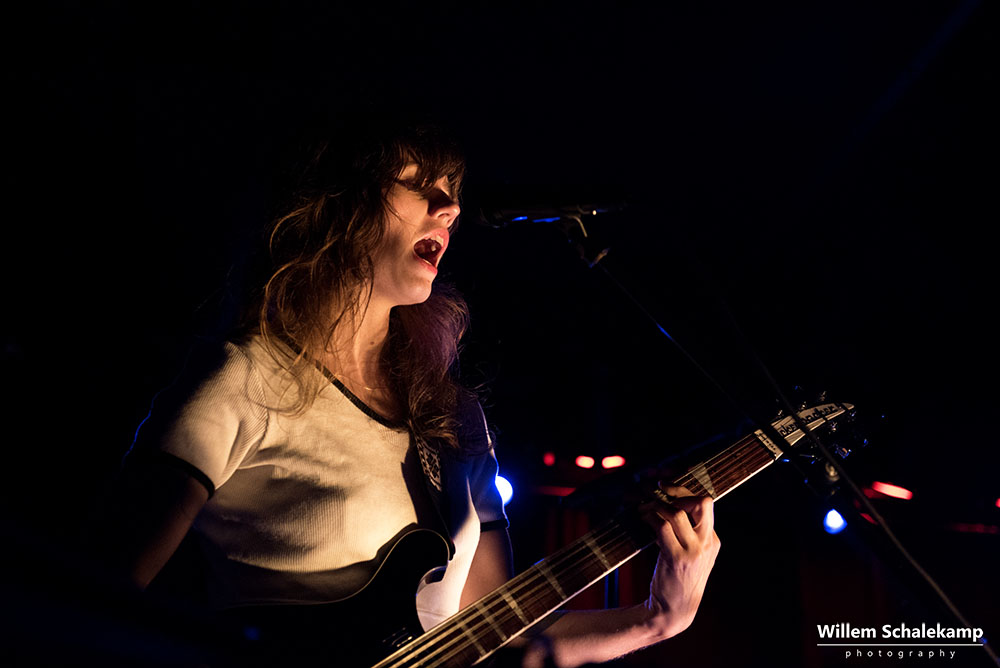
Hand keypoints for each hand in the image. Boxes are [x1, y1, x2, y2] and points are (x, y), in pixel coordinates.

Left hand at [639, 484, 720, 638]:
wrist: (674, 611)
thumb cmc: (678, 580)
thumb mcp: (692, 556)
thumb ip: (688, 534)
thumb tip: (669, 507)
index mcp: (713, 541)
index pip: (705, 504)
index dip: (684, 491)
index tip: (665, 487)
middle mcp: (708, 543)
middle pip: (702, 502)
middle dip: (678, 491)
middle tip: (658, 489)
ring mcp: (694, 551)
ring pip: (677, 513)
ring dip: (656, 506)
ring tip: (644, 508)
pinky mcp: (677, 558)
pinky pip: (662, 527)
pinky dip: (650, 519)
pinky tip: (643, 519)